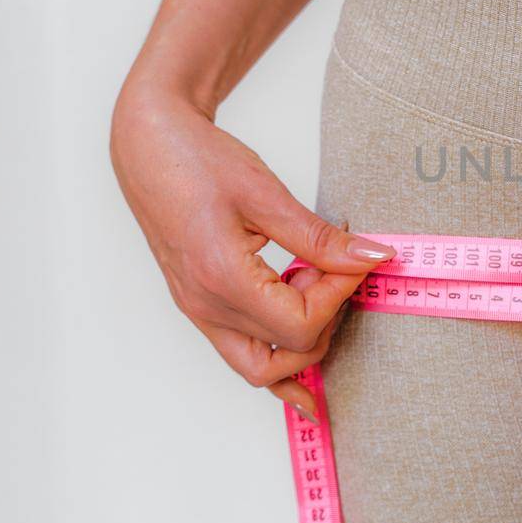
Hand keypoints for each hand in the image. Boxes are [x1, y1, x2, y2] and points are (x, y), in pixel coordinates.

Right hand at [110, 84, 394, 418]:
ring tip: (318, 290)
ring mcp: (199, 311)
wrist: (148, 144)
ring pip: (260, 368)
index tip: (356, 260)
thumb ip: (321, 239)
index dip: (340, 296)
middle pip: (287, 354)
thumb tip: (373, 258)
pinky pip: (241, 354)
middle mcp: (206, 307)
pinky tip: (303, 378)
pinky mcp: (200, 304)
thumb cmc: (195, 161)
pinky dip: (277, 362)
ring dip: (303, 343)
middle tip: (339, 271)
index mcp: (222, 280)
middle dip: (327, 321)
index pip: (302, 326)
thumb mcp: (267, 195)